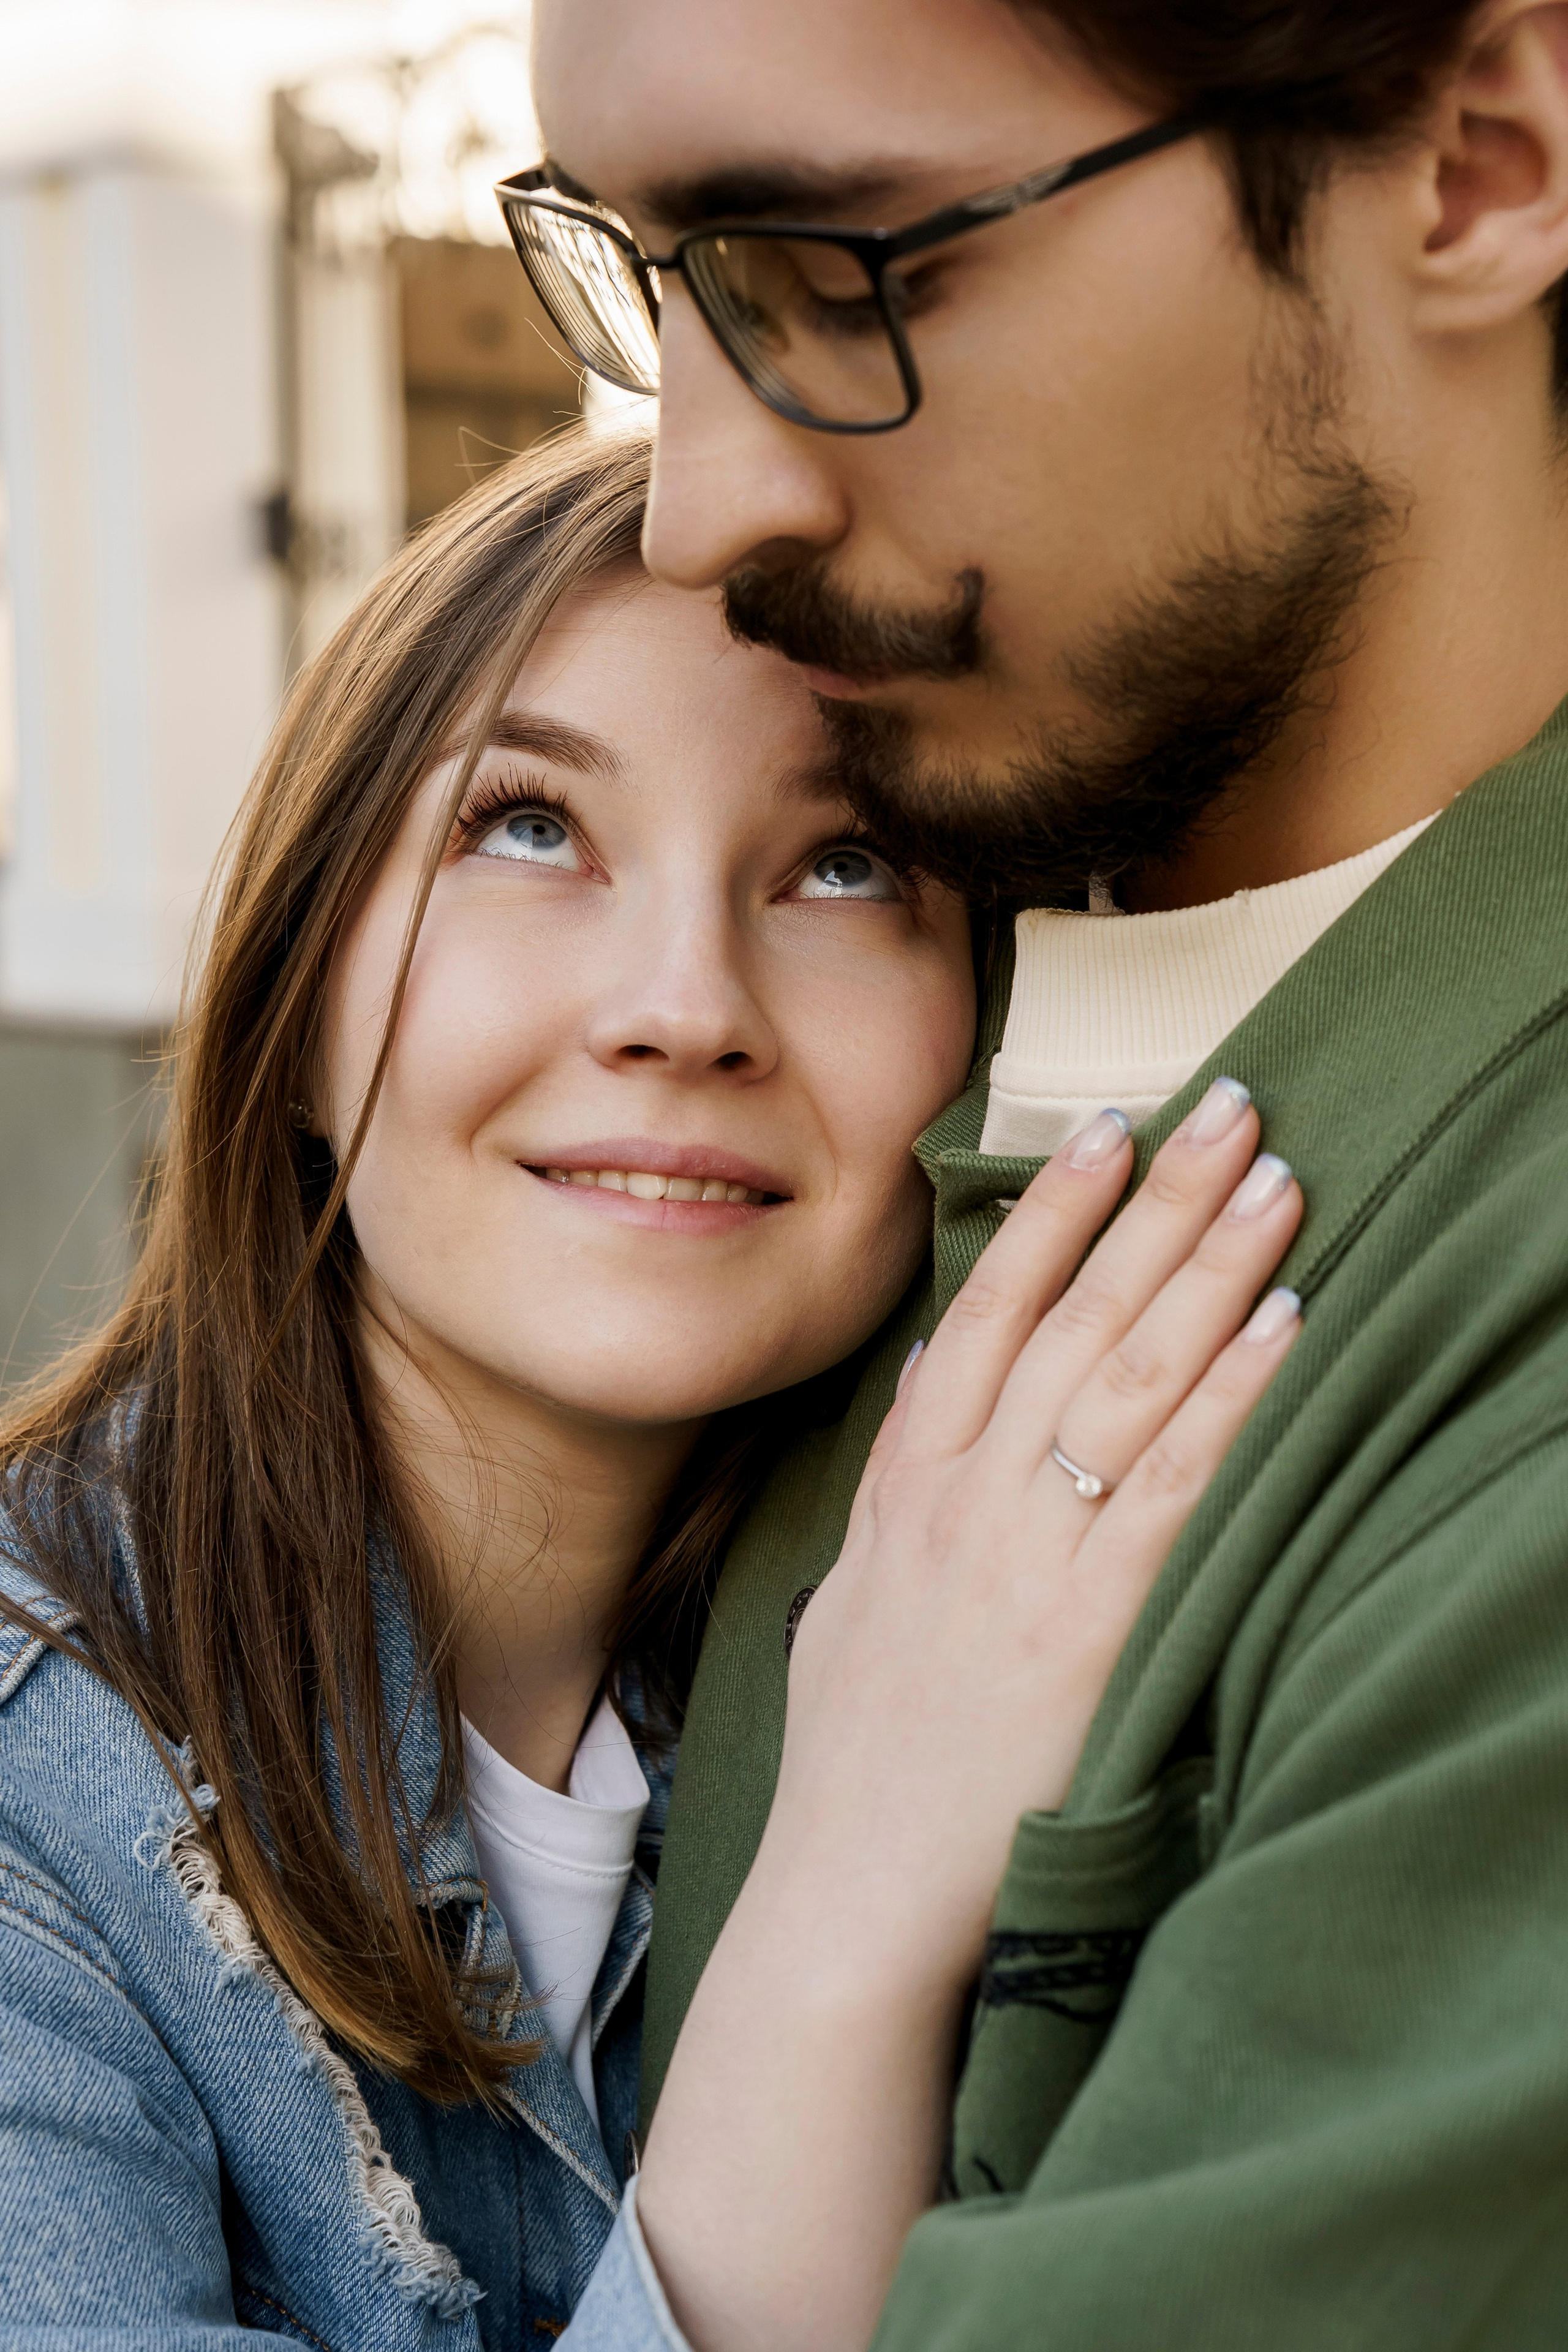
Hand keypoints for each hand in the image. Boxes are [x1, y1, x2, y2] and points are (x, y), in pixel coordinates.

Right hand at [774, 1075, 1301, 1995]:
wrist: (853, 1891)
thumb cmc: (856, 1755)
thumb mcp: (846, 1597)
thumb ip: (892, 1493)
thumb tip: (926, 1399)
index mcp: (906, 1486)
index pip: (985, 1313)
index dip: (1049, 1213)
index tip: (1101, 1126)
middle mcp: (967, 1498)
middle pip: (1075, 1316)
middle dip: (1158, 1202)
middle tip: (1228, 1110)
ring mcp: (1027, 1554)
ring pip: (1130, 1373)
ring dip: (1213, 1266)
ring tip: (1277, 1181)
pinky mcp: (1092, 1624)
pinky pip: (1176, 1482)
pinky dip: (1234, 1397)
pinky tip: (1285, 1326)